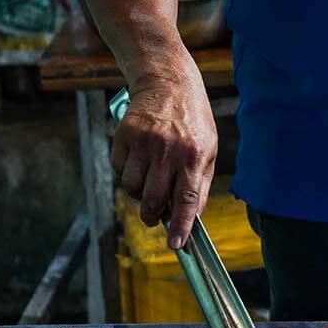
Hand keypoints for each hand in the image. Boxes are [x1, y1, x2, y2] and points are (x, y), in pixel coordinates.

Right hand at [111, 62, 217, 248]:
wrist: (168, 82)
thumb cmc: (193, 122)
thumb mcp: (209, 152)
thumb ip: (200, 186)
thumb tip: (192, 219)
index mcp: (194, 156)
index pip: (188, 199)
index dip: (181, 225)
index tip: (176, 245)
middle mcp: (169, 150)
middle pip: (154, 199)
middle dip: (152, 216)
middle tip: (154, 218)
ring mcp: (144, 142)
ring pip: (132, 188)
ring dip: (139, 193)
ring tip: (149, 179)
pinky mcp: (124, 135)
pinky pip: (119, 170)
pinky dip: (127, 173)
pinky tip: (138, 160)